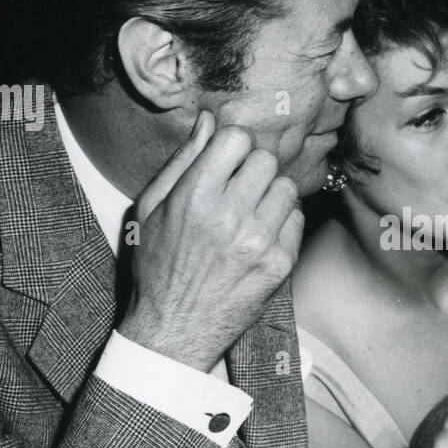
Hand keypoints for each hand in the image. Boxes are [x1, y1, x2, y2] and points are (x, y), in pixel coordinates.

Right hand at [118, 111, 303, 370]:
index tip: (226, 162)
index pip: (237, 138)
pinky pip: (297, 219)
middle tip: (239, 189)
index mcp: (195, 196)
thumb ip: (183, 160)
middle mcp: (230, 216)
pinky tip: (260, 236)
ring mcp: (259, 241)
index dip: (232, 146)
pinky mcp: (280, 264)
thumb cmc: (156, 266)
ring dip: (270, 194)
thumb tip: (208, 118)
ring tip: (250, 213)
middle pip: (266, 160)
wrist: (173, 329)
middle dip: (252, 169)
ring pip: (286, 187)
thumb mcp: (150, 209)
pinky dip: (282, 222)